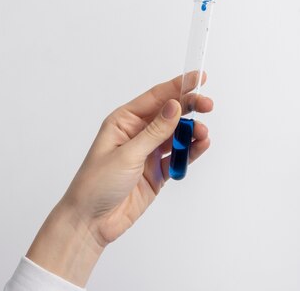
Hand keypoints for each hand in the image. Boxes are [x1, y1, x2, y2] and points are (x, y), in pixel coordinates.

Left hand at [26, 74, 212, 285]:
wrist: (91, 222)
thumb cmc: (96, 184)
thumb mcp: (127, 154)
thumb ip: (155, 131)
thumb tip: (175, 107)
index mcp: (124, 121)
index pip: (156, 97)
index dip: (179, 85)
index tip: (199, 77)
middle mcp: (138, 133)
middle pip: (170, 114)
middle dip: (190, 108)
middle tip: (208, 105)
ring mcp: (149, 153)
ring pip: (178, 135)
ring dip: (192, 132)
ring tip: (203, 134)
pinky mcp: (157, 172)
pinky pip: (179, 157)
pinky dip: (191, 151)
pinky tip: (201, 145)